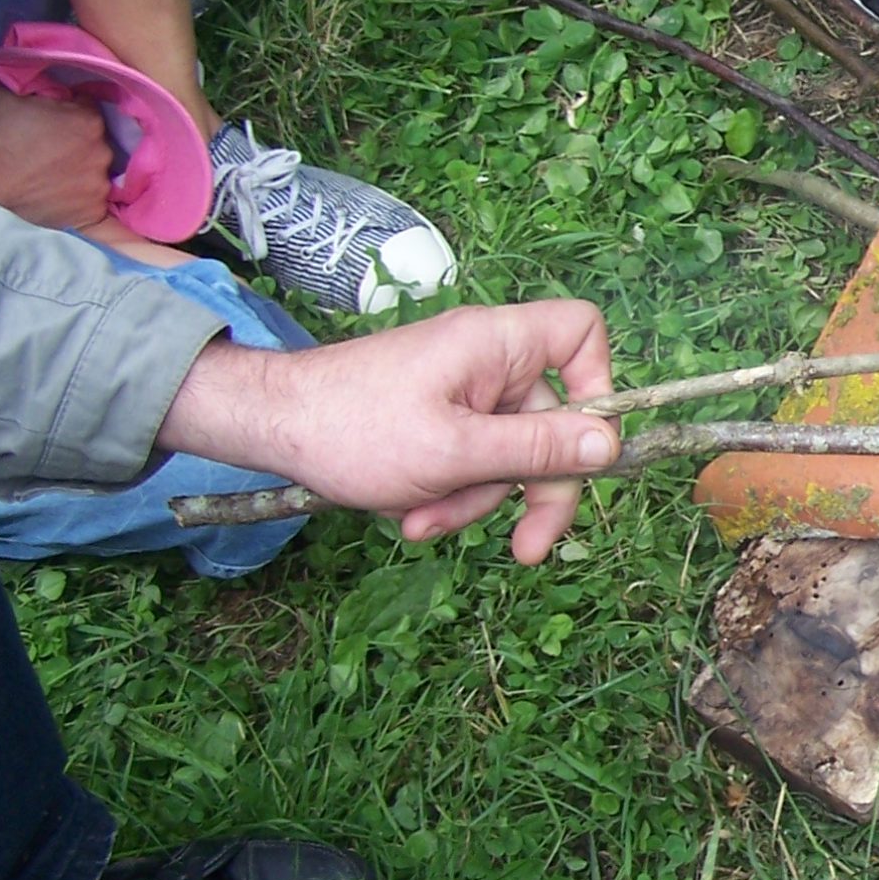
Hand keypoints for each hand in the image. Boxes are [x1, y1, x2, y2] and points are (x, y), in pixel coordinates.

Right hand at [0, 89, 112, 230]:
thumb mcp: (23, 97)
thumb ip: (54, 97)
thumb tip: (64, 98)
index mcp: (89, 121)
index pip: (91, 117)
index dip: (73, 120)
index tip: (57, 126)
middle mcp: (102, 153)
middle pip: (98, 148)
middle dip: (80, 149)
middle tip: (51, 154)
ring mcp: (98, 186)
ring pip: (97, 178)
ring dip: (82, 177)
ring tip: (51, 178)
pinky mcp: (91, 213)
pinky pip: (106, 218)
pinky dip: (103, 221)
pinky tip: (101, 222)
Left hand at [158, 299, 619, 562]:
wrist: (268, 429)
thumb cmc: (352, 428)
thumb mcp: (456, 452)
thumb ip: (538, 449)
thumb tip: (610, 443)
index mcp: (496, 344)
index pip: (582, 332)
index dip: (600, 382)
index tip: (586, 442)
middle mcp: (486, 360)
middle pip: (552, 420)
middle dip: (534, 488)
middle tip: (527, 547)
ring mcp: (462, 390)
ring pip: (508, 452)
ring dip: (475, 498)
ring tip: (424, 520)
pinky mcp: (438, 418)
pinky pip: (471, 459)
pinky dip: (449, 491)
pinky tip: (411, 512)